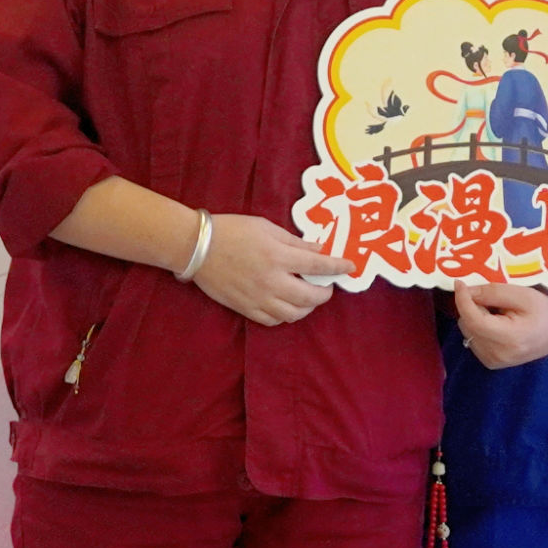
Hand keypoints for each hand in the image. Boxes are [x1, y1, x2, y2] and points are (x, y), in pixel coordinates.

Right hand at [193, 214, 348, 326]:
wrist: (197, 247)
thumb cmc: (232, 230)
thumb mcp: (266, 227)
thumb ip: (294, 242)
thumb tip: (318, 250)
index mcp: (278, 257)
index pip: (318, 266)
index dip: (338, 267)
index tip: (350, 266)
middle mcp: (271, 281)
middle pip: (310, 298)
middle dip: (324, 293)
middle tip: (326, 286)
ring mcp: (258, 298)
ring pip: (293, 315)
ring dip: (306, 308)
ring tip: (307, 297)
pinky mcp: (245, 308)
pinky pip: (272, 321)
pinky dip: (285, 316)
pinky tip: (286, 306)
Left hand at [452, 282, 547, 369]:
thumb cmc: (545, 309)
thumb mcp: (523, 294)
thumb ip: (494, 292)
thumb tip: (466, 291)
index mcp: (509, 339)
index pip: (474, 320)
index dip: (463, 300)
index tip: (460, 282)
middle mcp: (499, 355)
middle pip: (468, 325)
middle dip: (473, 307)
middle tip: (492, 297)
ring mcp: (494, 361)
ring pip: (468, 332)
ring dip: (476, 317)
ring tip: (498, 311)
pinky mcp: (492, 363)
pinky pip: (473, 339)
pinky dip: (479, 327)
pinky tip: (497, 323)